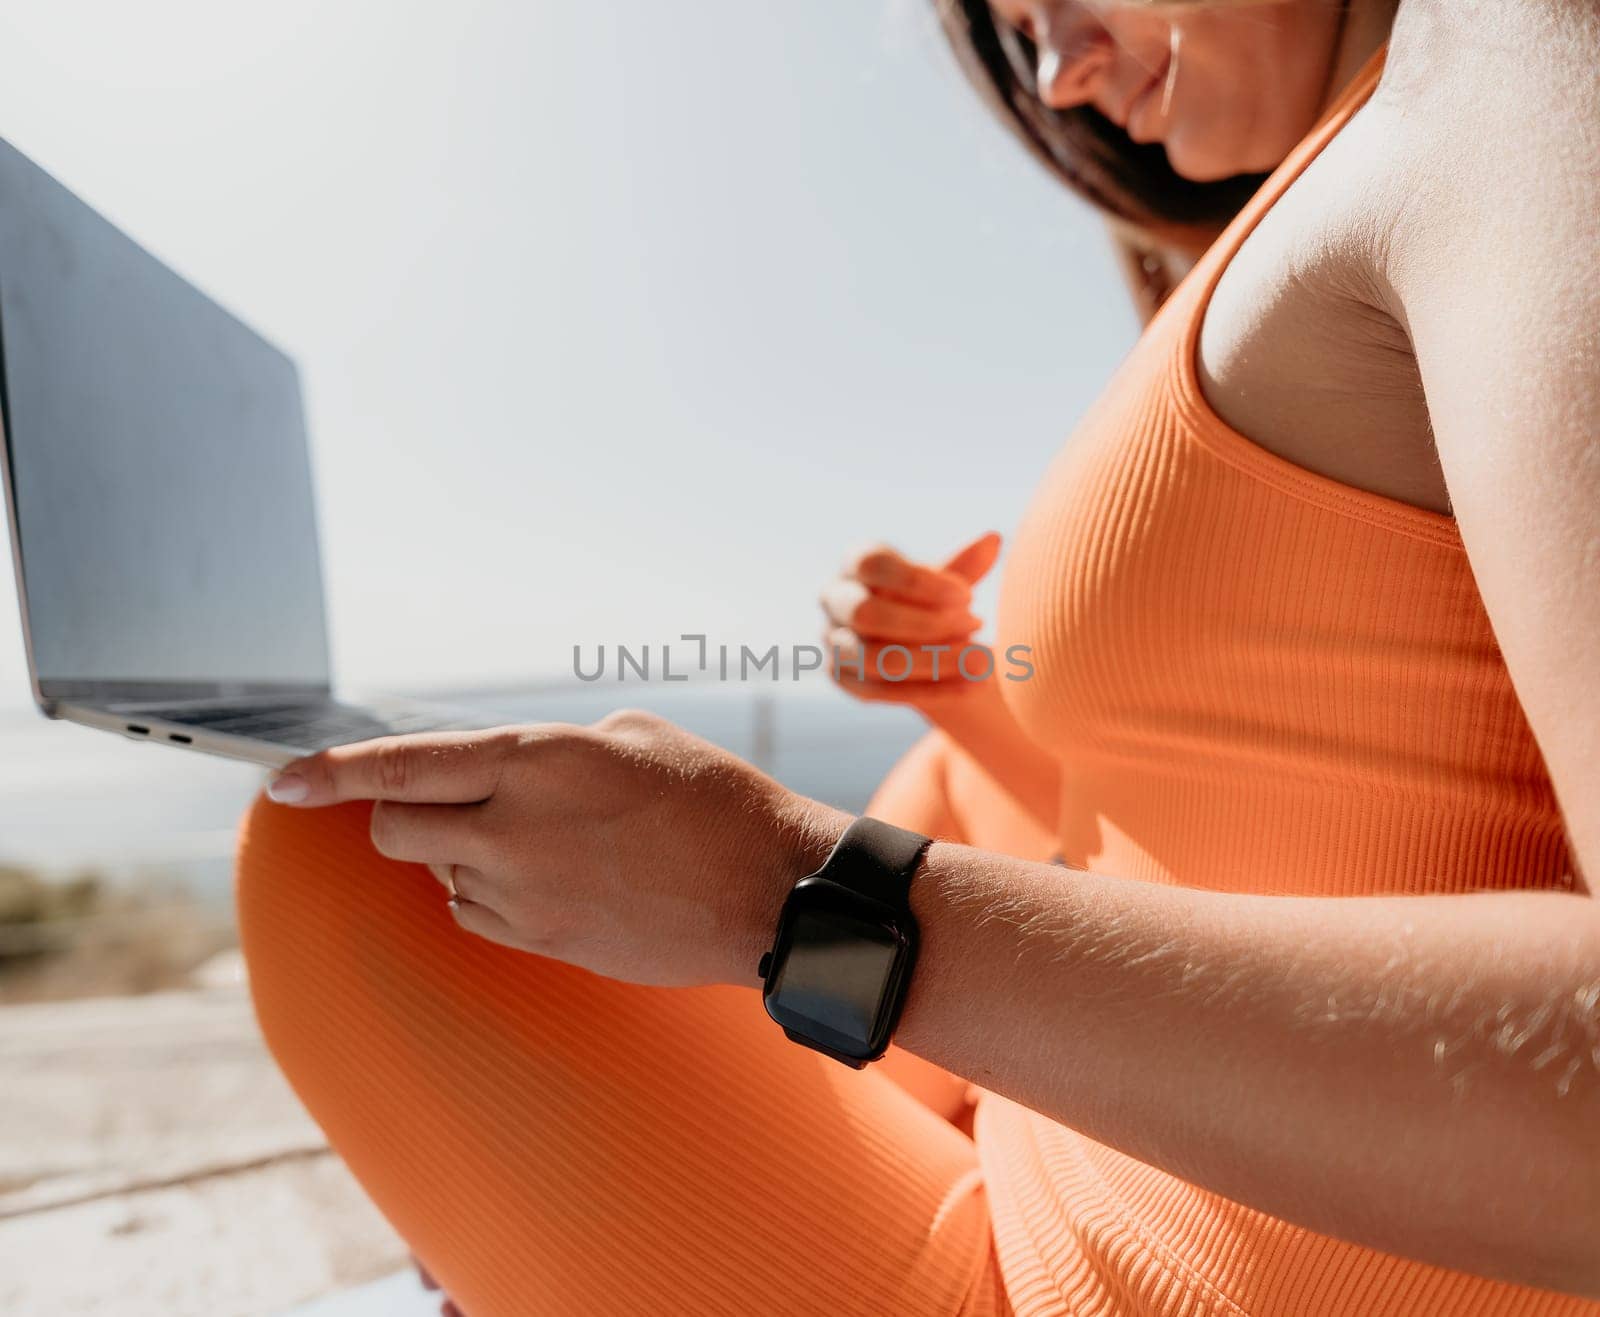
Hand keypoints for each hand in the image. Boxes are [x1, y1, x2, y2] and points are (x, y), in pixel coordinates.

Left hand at [264, 712, 849, 986]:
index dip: (330, 772)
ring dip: (459, 853)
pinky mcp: (545, 942)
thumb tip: (505, 770)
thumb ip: (550, 749)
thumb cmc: (718, 800)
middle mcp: (518, 828)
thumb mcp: (635, 736)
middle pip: (394, 829)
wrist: (773, 892)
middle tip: (444, 804)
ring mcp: (528, 895)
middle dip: (398, 813)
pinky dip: (488, 893)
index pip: (403, 765)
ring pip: (437, 875)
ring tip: (537, 840)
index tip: (281, 780)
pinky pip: (475, 915)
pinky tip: (547, 879)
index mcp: (540, 759)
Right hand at [819, 531, 1001, 706]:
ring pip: (875, 658)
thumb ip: (964, 566)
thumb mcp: (945, 582)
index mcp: (855, 562)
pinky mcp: (843, 678)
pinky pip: (880, 691)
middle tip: (977, 625)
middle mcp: (835, 599)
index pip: (872, 564)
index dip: (918, 581)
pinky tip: (970, 686)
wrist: (914, 642)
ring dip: (933, 662)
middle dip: (926, 624)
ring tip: (982, 662)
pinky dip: (929, 690)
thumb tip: (993, 540)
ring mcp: (834, 641)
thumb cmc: (928, 599)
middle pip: (865, 613)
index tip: (968, 595)